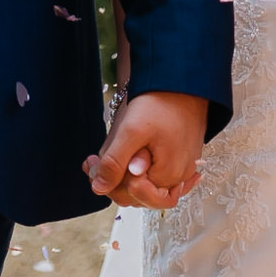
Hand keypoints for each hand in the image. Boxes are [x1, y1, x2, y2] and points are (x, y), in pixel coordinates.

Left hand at [84, 91, 208, 209]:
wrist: (183, 81)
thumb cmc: (161, 103)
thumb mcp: (131, 131)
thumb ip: (114, 162)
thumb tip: (99, 188)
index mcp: (167, 176)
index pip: (129, 195)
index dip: (107, 181)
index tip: (93, 161)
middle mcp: (178, 179)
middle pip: (137, 194)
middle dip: (114, 178)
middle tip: (95, 158)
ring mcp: (182, 170)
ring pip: (146, 184)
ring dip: (124, 174)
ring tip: (111, 154)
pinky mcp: (182, 159)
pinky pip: (159, 176)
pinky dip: (142, 173)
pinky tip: (131, 166)